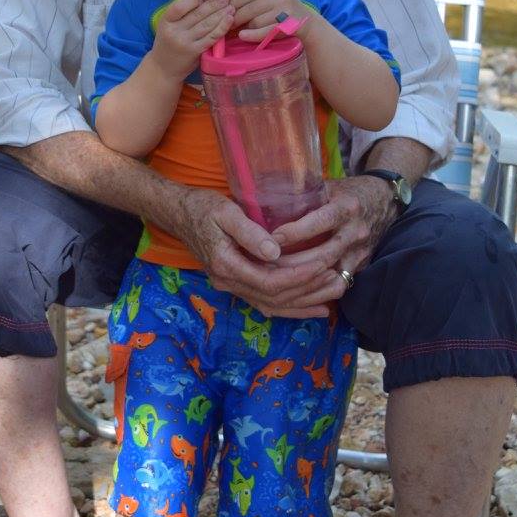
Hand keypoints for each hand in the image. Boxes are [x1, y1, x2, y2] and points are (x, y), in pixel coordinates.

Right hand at [149, 0, 233, 80]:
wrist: (163, 68)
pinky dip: (222, 27)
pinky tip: (229, 20)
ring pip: (207, 24)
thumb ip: (182, 14)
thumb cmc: (168, 43)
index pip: (180, 6)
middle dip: (214, 4)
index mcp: (166, 21)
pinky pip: (212, 37)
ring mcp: (185, 42)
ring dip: (221, 14)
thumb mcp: (167, 26)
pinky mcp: (196, 51)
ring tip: (231, 7)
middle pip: (197, 14)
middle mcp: (174, 31)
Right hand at [169, 187, 339, 318]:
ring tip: (333, 294)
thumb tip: (275, 251)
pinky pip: (266, 303)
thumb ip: (249, 232)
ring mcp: (232, 286)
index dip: (298, 277)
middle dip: (308, 291)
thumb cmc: (202, 207)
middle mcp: (228, 282)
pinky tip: (314, 308)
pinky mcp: (237, 284)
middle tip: (337, 278)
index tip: (322, 265)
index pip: (269, 281)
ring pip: (273, 305)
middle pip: (274, 297)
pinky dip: (291, 308)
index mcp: (226, 265)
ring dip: (304, 303)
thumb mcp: (225, 212)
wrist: (179, 214)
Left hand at [229, 0, 307, 40]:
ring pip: (256, 20)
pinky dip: (253, 34)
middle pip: (249, 7)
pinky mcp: (289, 23)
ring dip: (244, 27)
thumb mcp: (270, 0)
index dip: (232, 4)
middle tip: (225, 25)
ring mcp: (284, 9)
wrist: (308, 23)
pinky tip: (243, 36)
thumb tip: (225, 6)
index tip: (222, 12)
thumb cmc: (282, 12)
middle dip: (235, 18)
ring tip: (234, 32)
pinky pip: (266, 30)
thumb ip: (253, 0)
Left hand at [269, 176, 399, 298]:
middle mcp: (355, 232)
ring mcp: (359, 252)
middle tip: (266, 266)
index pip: (320, 222)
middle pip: (322, 255)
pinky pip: (338, 284)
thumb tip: (269, 202)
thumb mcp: (329, 186)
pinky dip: (317, 290)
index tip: (272, 239)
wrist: (384, 202)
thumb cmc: (348, 192)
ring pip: (329, 274)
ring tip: (275, 280)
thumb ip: (305, 195)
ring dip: (301, 280)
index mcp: (347, 207)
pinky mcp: (360, 266)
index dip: (295, 232)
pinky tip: (296, 291)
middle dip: (292, 263)